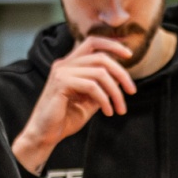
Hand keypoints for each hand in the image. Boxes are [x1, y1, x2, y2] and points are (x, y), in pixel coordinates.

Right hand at [12, 36, 136, 172]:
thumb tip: (119, 78)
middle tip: (132, 91)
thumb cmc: (65, 119)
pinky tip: (108, 112)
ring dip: (115, 92)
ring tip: (120, 109)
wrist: (45, 135)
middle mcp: (65, 64)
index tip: (129, 54)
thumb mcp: (89, 100)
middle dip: (121, 73)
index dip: (112, 44)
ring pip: (100, 72)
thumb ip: (102, 87)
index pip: (93, 42)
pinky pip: (92, 86)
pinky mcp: (61, 83)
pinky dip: (104, 100)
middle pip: (101, 57)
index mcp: (70, 64)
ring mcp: (62, 72)